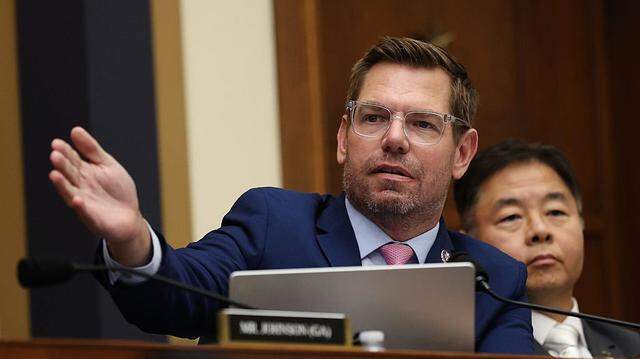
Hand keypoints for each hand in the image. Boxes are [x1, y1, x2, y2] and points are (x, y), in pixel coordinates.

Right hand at [49, 127, 150, 265]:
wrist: (129, 218)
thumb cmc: (118, 190)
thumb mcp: (108, 165)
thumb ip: (92, 149)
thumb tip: (75, 130)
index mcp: (85, 172)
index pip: (72, 159)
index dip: (65, 152)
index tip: (56, 143)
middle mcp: (81, 187)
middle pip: (69, 174)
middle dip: (62, 165)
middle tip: (55, 155)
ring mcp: (85, 202)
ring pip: (70, 192)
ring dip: (62, 185)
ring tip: (54, 174)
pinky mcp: (92, 218)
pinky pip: (85, 212)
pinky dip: (80, 206)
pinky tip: (77, 199)